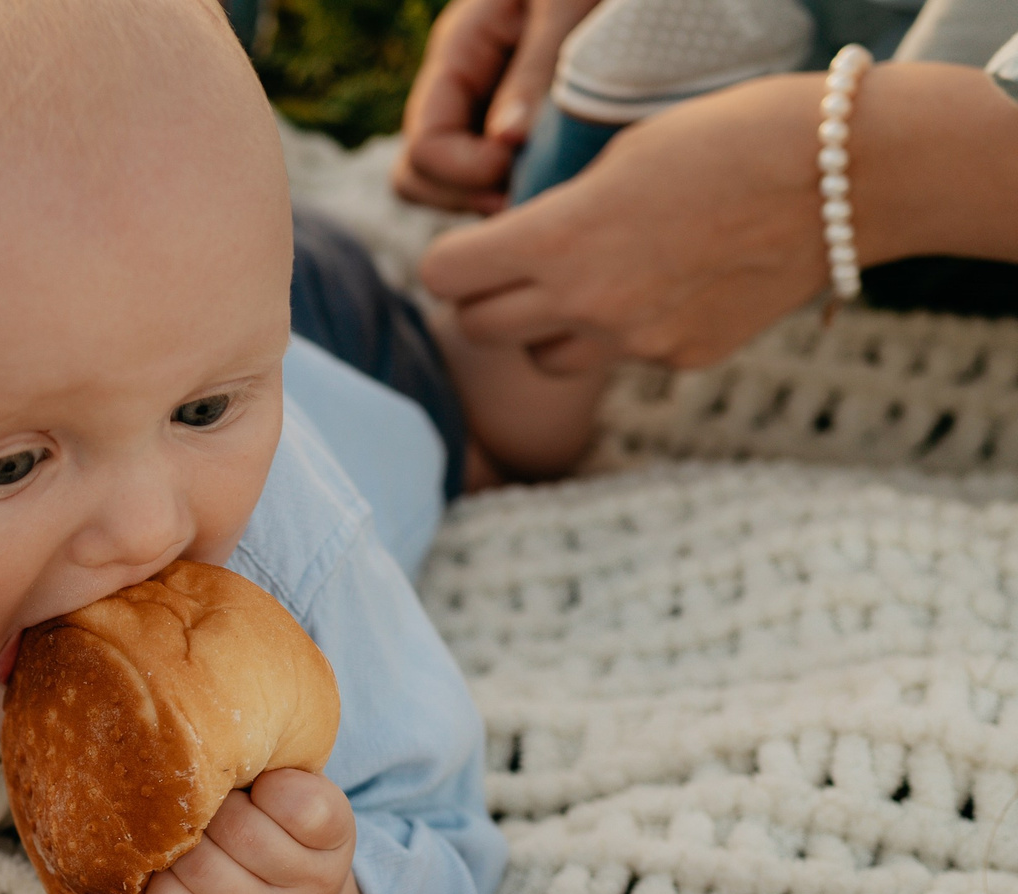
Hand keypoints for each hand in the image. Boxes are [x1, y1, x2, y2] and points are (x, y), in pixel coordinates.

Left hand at [145, 769, 376, 893]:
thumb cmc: (284, 830)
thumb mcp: (303, 792)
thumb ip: (274, 761)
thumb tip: (205, 722)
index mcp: (336, 835)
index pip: (302, 806)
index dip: (267, 784)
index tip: (259, 783)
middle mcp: (312, 886)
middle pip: (240, 833)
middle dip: (211, 807)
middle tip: (205, 798)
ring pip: (198, 868)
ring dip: (179, 841)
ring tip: (184, 828)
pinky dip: (159, 877)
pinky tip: (171, 864)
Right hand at [393, 0, 600, 211]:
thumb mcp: (568, 4)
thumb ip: (535, 70)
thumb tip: (505, 143)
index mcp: (460, 50)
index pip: (425, 146)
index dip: (468, 171)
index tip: (524, 162)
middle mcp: (462, 89)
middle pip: (420, 178)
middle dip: (471, 197)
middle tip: (536, 196)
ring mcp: (486, 112)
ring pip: (453, 191)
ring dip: (496, 202)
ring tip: (556, 194)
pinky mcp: (521, 131)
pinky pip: (496, 185)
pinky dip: (524, 196)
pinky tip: (568, 183)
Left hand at [420, 74, 826, 372]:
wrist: (847, 176)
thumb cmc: (732, 137)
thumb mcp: (620, 157)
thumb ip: (556, 210)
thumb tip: (515, 243)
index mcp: (557, 240)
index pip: (443, 277)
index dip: (451, 259)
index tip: (472, 246)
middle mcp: (586, 303)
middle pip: (478, 330)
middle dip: (487, 299)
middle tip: (519, 270)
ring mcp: (635, 341)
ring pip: (544, 360)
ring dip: (548, 330)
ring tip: (592, 283)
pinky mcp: (684, 359)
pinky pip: (623, 359)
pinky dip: (628, 332)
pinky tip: (671, 284)